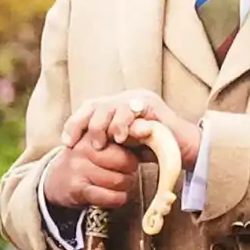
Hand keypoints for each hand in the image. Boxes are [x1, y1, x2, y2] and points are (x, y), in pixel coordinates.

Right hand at [42, 134, 140, 211]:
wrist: (56, 180)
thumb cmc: (87, 160)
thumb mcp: (99, 143)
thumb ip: (122, 137)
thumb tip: (151, 130)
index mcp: (92, 133)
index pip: (121, 136)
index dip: (136, 143)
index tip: (141, 148)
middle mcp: (84, 149)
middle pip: (124, 161)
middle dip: (131, 169)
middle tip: (128, 171)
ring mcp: (80, 169)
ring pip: (118, 181)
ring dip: (126, 186)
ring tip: (122, 182)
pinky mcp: (78, 189)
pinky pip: (109, 197)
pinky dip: (119, 199)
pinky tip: (117, 196)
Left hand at [61, 89, 201, 170]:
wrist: (182, 150)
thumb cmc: (151, 150)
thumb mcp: (121, 147)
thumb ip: (105, 142)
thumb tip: (78, 147)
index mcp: (115, 107)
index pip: (88, 109)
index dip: (75, 124)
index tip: (68, 143)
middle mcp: (124, 99)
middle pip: (95, 105)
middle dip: (87, 125)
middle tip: (92, 145)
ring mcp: (138, 99)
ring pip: (110, 106)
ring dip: (104, 126)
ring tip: (105, 144)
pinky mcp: (151, 104)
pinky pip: (131, 109)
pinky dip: (123, 123)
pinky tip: (121, 138)